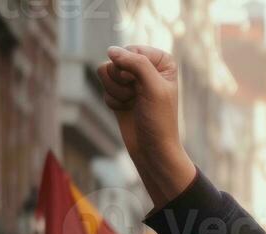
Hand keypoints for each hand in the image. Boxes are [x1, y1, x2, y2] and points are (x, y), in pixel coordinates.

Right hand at [97, 45, 195, 207]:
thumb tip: (111, 51)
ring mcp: (132, 80)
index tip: (145, 87)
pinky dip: (112, 101)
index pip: (133, 50)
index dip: (133, 69)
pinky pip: (103, 86)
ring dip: (116, 92)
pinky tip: (126, 111)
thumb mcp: (154, 88)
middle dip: (122, 82)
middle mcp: (147, 67)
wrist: (152, 150)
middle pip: (115, 59)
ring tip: (133, 105)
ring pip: (105, 71)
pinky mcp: (119, 92)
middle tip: (138, 98)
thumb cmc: (159, 120)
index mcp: (162, 62)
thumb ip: (136, 62)